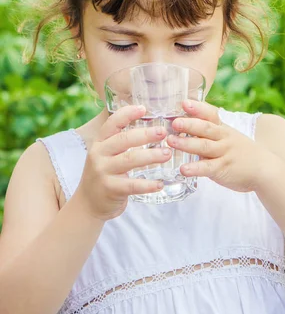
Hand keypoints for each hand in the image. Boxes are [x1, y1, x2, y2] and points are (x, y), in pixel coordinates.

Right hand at [75, 106, 171, 220]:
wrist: (88, 204)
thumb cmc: (104, 174)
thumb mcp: (106, 154)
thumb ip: (121, 142)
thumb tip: (150, 128)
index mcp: (100, 142)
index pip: (112, 123)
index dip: (127, 114)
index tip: (143, 109)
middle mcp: (99, 154)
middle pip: (124, 140)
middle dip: (146, 135)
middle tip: (163, 132)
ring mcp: (103, 172)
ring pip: (130, 160)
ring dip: (152, 156)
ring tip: (168, 154)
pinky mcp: (110, 189)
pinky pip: (132, 185)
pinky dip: (147, 185)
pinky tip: (160, 184)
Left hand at [167, 100, 266, 192]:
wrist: (264, 169)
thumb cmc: (242, 151)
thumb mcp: (229, 136)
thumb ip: (210, 131)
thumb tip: (184, 122)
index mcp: (223, 128)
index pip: (211, 114)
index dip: (198, 108)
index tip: (184, 102)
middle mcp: (223, 138)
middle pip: (206, 128)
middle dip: (189, 124)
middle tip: (174, 122)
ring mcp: (224, 153)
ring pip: (204, 146)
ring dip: (186, 143)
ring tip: (170, 141)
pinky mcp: (223, 169)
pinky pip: (208, 168)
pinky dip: (195, 168)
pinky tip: (183, 169)